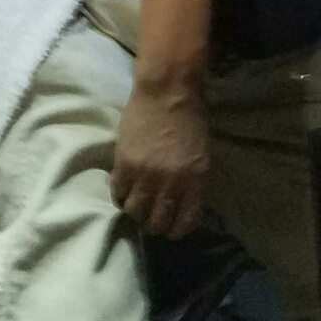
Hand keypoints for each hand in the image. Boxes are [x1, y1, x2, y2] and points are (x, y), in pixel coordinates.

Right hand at [111, 81, 210, 238]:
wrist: (167, 90)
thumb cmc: (190, 117)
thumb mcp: (201, 154)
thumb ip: (192, 181)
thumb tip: (181, 204)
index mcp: (195, 180)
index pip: (185, 221)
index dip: (177, 230)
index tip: (172, 229)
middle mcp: (171, 183)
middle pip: (158, 222)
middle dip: (155, 226)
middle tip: (151, 220)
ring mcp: (145, 175)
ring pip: (135, 213)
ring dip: (136, 214)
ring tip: (136, 207)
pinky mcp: (124, 165)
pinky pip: (118, 194)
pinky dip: (120, 197)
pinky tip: (124, 192)